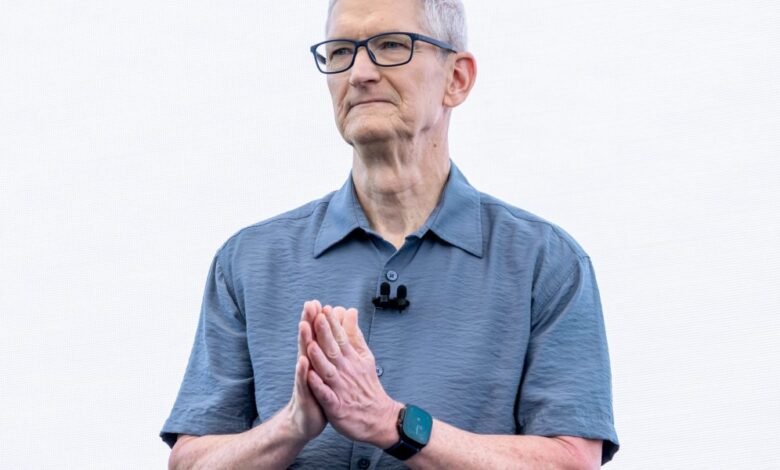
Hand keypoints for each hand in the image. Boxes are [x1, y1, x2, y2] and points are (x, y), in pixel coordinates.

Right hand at [283, 300, 327, 441]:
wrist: (307, 420)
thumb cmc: (320, 392)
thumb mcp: (326, 369)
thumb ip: (330, 350)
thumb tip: (333, 336)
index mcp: (316, 359)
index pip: (316, 335)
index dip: (317, 319)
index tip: (317, 301)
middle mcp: (308, 365)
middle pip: (308, 340)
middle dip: (308, 322)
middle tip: (309, 304)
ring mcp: (305, 379)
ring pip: (304, 357)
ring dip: (303, 341)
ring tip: (303, 325)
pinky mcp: (305, 394)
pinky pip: (304, 382)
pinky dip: (303, 372)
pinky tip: (303, 361)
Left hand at [305, 306, 402, 447]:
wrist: (379, 418)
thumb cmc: (367, 386)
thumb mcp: (365, 357)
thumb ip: (355, 335)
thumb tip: (350, 312)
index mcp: (352, 359)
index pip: (341, 338)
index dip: (332, 324)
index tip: (324, 308)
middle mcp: (347, 372)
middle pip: (334, 351)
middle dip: (325, 334)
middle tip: (316, 317)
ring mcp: (342, 389)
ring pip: (328, 371)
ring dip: (319, 358)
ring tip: (310, 344)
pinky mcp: (337, 407)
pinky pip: (327, 395)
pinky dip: (319, 386)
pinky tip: (310, 377)